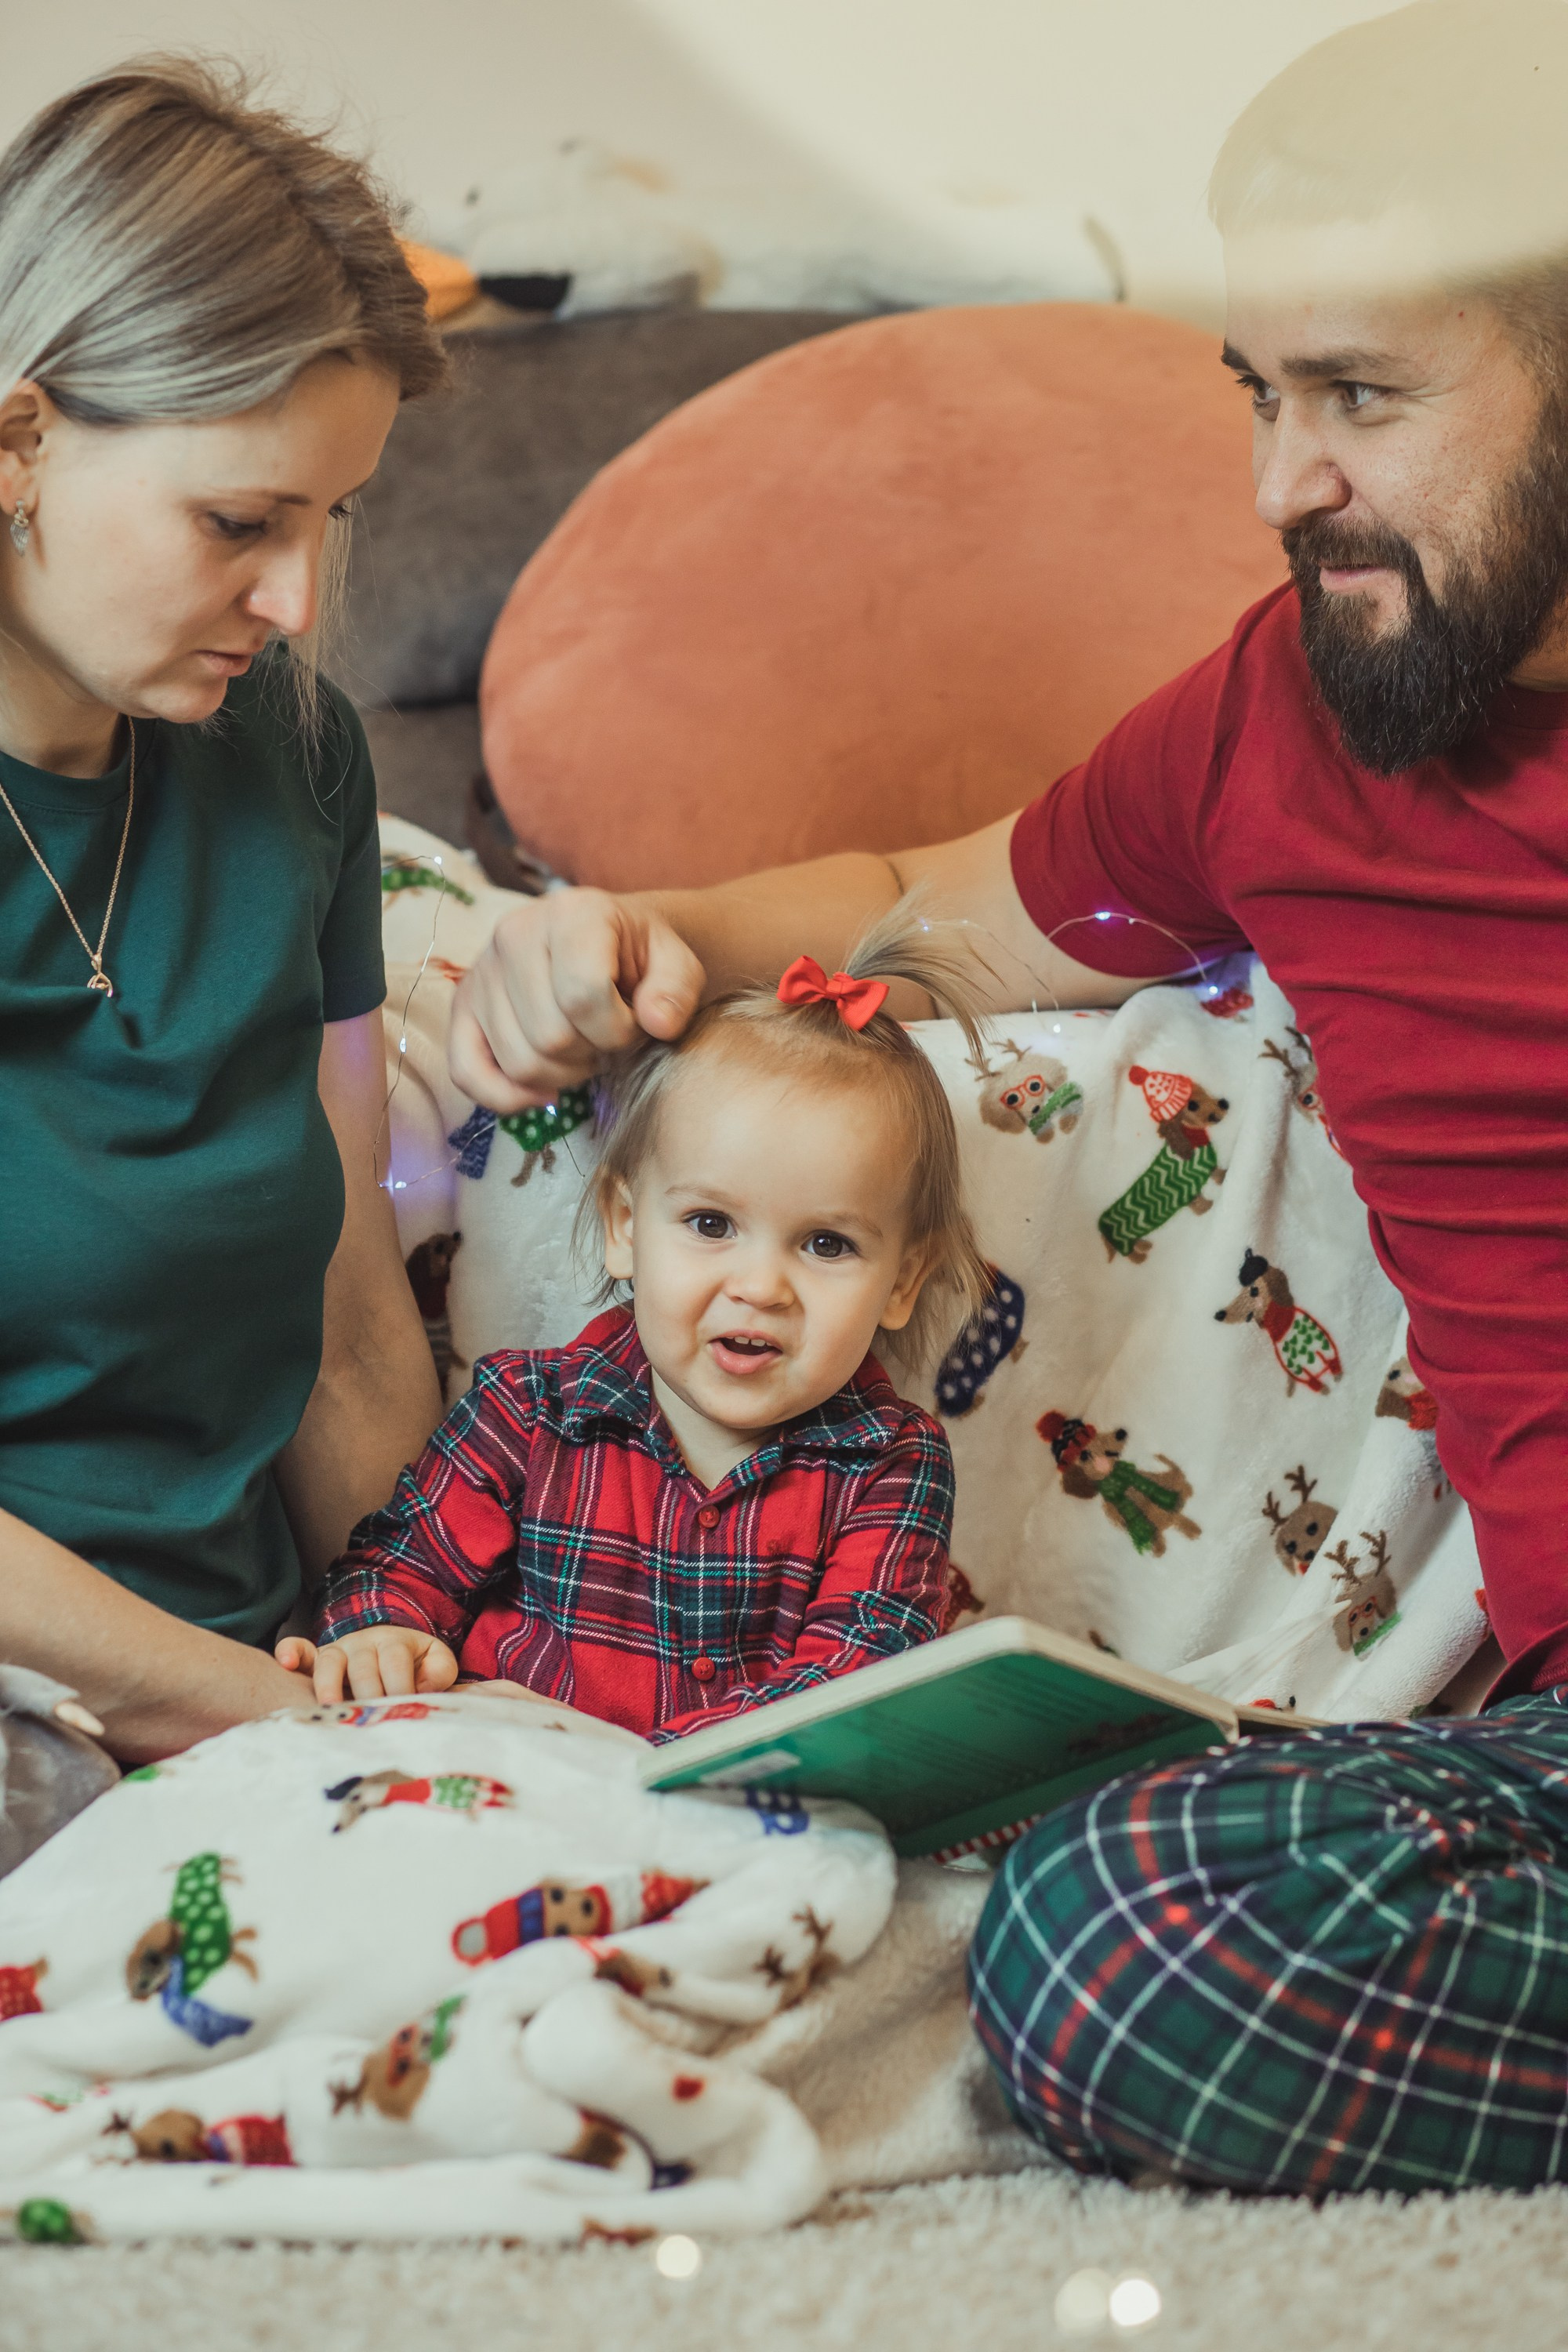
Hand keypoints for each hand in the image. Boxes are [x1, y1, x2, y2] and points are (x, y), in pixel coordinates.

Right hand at [274, 1628, 458, 1703]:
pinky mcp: (317, 1660)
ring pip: (329, 1662)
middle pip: (362, 1667)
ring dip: (328, 1685)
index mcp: (395, 1642)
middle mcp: (363, 1643)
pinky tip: (286, 1664)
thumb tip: (424, 1685)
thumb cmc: (415, 1664)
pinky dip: (290, 1652)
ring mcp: (338, 1650)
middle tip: (370, 1720)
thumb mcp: (435, 1662)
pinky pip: (301, 1650)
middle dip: (368, 1694)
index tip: (403, 1711)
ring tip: (330, 1707)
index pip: (395, 1663)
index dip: (399, 1687)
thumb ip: (440, 1670)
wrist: (391, 1648)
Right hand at [447, 887, 705, 1111]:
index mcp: (570, 913)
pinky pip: (466, 1072)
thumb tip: (658, 1023)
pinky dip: (506, 1096)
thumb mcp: (676, 963)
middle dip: (592, 1053)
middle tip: (608, 1036)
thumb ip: (677, 990)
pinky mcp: (462, 1008)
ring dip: (561, 1073)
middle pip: (550, 1036)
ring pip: (518, 1061)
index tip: (634, 1024)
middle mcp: (513, 934)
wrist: (603, 943)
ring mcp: (481, 972)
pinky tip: (543, 1090)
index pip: (582, 994)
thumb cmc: (639, 956)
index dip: (618, 1029)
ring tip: (582, 1046)